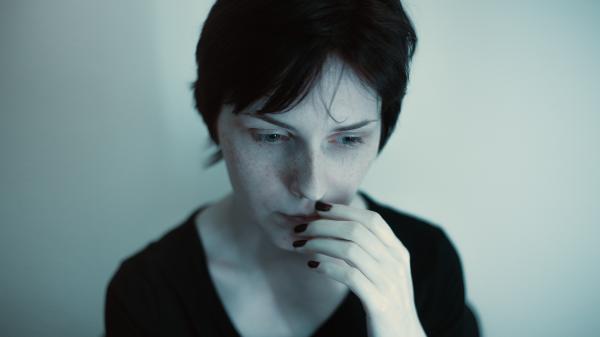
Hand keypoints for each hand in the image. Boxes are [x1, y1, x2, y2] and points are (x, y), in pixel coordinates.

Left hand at [292, 201, 426, 336]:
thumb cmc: (387, 303)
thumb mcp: (384, 272)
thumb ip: (370, 251)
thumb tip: (337, 228)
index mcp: (398, 252)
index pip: (372, 219)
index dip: (344, 210)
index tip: (318, 208)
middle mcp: (396, 264)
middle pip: (357, 231)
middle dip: (324, 225)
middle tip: (301, 228)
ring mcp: (389, 283)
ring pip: (351, 250)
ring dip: (320, 244)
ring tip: (301, 245)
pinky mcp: (380, 303)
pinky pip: (350, 276)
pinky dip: (328, 267)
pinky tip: (313, 266)